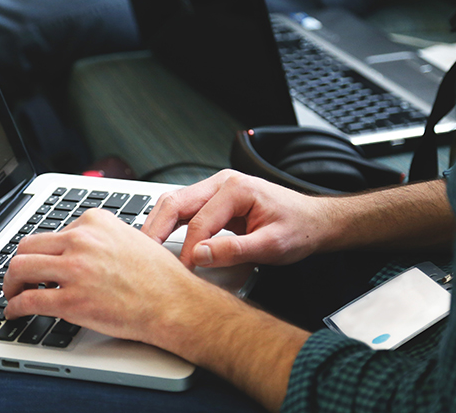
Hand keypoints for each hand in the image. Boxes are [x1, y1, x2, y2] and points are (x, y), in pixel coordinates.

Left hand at [2, 208, 221, 343]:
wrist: (174, 303)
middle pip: (28, 246)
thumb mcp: (130, 238)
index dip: (43, 251)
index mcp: (95, 222)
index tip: (40, 261)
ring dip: (10, 283)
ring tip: (13, 293)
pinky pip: (28, 300)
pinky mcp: (70, 300)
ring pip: (20, 269)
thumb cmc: (160, 277)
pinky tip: (15, 312)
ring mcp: (74, 270)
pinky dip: (14, 307)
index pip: (52, 231)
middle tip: (18, 277)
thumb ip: (101, 238)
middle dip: (18, 264)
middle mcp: (81, 240)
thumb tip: (79, 248)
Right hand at [142, 169, 330, 269]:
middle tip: (140, 255)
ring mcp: (216, 189)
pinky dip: (168, 224)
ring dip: (157, 224)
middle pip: (175, 203)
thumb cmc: (299, 228)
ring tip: (144, 249)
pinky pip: (184, 209)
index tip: (184, 273)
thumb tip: (199, 255)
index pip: (199, 222)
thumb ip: (234, 250)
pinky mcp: (214, 200)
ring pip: (174, 203)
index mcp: (236, 189)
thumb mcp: (272, 245)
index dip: (188, 250)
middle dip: (155, 229)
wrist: (314, 221)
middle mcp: (222, 183)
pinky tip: (159, 240)